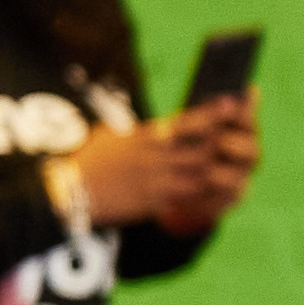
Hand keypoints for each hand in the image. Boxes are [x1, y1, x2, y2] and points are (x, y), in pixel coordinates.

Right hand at [63, 101, 251, 230]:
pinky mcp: (153, 201)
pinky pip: (186, 195)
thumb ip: (143, 132)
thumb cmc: (89, 160)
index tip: (232, 103)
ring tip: (225, 165)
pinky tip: (205, 188)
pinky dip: (200, 190)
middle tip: (236, 139)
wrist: (67, 192)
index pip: (188, 121)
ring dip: (215, 168)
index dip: (213, 113)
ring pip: (201, 173)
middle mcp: (155, 157)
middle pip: (202, 148)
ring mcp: (155, 180)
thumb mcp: (112, 135)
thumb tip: (166, 128)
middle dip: (222, 143)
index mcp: (145, 136)